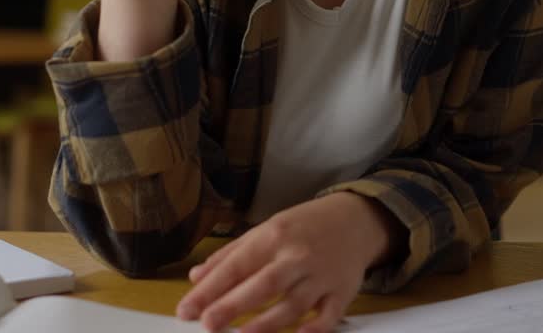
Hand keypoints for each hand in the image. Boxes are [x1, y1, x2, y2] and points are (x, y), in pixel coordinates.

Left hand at [175, 192, 399, 332]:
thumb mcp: (266, 229)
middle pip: (264, 284)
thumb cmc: (304, 227)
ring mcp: (321, 276)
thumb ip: (231, 254)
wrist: (354, 221)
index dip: (210, 288)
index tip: (187, 309)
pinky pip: (329, 316)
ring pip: (293, 304)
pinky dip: (315, 329)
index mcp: (274, 236)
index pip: (237, 265)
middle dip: (234, 305)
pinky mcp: (342, 293)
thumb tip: (196, 277)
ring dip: (267, 323)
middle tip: (208, 323)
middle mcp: (297, 256)